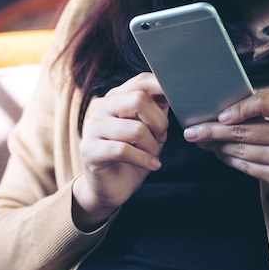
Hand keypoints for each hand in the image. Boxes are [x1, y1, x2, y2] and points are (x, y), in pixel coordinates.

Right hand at [74, 73, 168, 229]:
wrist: (110, 187)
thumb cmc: (132, 157)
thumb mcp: (149, 130)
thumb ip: (156, 110)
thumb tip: (175, 92)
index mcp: (114, 98)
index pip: (140, 81)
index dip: (163, 87)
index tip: (179, 99)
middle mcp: (99, 108)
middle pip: (139, 100)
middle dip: (159, 122)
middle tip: (162, 138)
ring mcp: (91, 128)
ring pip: (135, 129)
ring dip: (152, 146)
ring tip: (153, 155)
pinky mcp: (89, 151)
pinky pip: (123, 150)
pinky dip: (143, 160)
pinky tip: (152, 165)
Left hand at [183, 90, 268, 199]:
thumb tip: (236, 109)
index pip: (266, 103)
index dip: (240, 108)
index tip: (221, 114)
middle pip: (243, 132)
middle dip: (211, 132)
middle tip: (191, 131)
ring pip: (240, 151)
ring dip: (216, 146)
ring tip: (201, 141)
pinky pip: (246, 168)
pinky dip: (229, 159)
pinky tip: (219, 154)